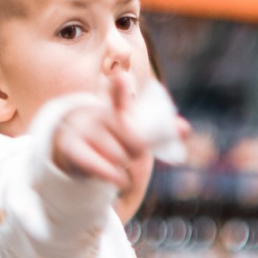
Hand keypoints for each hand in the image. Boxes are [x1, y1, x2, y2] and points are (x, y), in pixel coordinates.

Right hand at [50, 66, 155, 185]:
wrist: (72, 146)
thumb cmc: (111, 138)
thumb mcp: (134, 132)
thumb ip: (159, 129)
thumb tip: (186, 128)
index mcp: (115, 106)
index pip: (120, 96)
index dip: (121, 88)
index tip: (121, 77)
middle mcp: (97, 113)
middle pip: (133, 140)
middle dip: (135, 151)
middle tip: (126, 150)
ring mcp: (82, 130)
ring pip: (119, 157)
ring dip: (123, 167)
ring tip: (112, 160)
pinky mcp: (71, 149)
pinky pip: (101, 168)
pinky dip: (116, 177)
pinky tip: (121, 181)